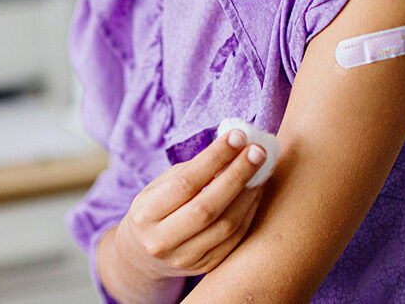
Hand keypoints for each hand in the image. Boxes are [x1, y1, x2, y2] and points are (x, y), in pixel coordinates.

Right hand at [114, 129, 266, 278]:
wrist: (143, 256)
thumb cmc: (155, 209)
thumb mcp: (159, 187)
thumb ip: (191, 171)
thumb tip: (232, 148)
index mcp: (145, 214)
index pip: (185, 183)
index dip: (214, 158)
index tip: (237, 136)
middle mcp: (161, 241)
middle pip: (207, 207)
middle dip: (237, 175)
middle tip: (258, 151)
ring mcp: (184, 259)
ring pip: (226, 225)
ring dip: (249, 194)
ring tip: (261, 170)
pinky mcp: (205, 267)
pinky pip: (234, 239)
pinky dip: (249, 212)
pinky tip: (255, 192)